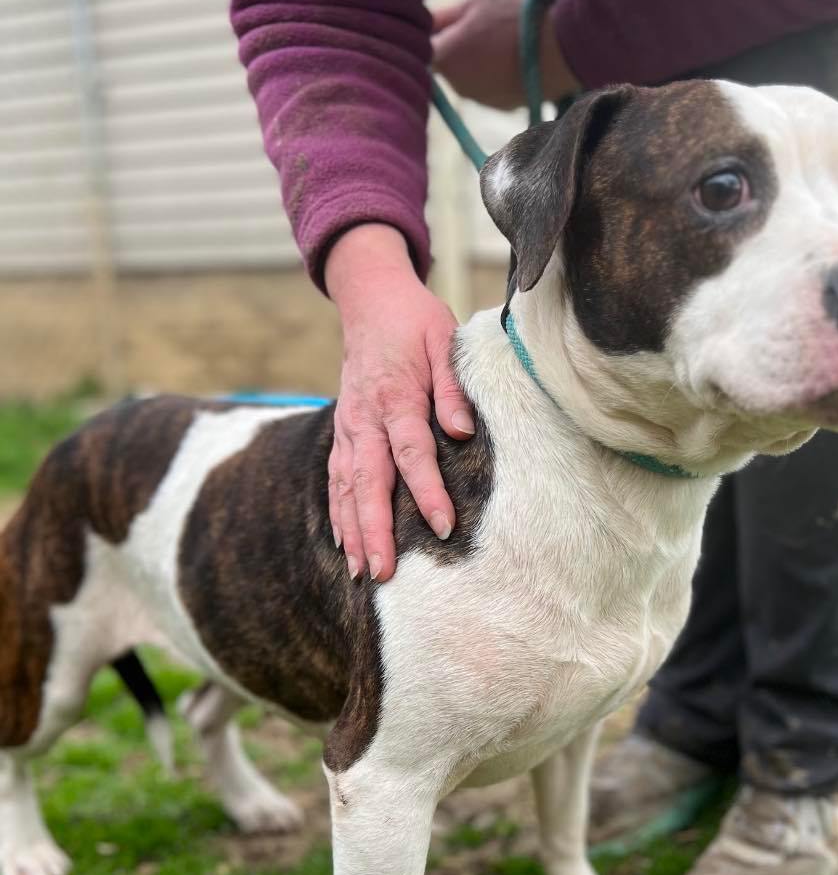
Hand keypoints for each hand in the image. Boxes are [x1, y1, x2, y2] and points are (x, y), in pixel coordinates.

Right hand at [324, 225, 473, 582]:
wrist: (370, 300)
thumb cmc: (415, 322)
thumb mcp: (444, 341)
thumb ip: (452, 388)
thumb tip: (463, 431)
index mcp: (395, 396)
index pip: (412, 452)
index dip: (428, 491)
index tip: (444, 527)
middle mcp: (364, 418)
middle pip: (369, 482)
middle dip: (376, 530)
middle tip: (385, 573)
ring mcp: (348, 428)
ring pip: (346, 489)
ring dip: (353, 533)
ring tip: (363, 573)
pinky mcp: (342, 433)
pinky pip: (336, 481)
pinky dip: (339, 516)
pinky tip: (346, 548)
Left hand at [432, 0, 579, 109]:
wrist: (559, 50)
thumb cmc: (515, 20)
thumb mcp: (476, 3)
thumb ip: (444, 17)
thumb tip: (423, 23)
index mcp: (444, 56)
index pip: (418, 51)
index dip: (429, 37)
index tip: (443, 25)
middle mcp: (456, 84)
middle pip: (444, 65)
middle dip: (454, 49)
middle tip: (479, 27)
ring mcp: (477, 98)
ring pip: (466, 77)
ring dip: (475, 62)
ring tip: (501, 42)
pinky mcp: (497, 106)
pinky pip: (486, 87)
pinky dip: (494, 75)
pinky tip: (513, 59)